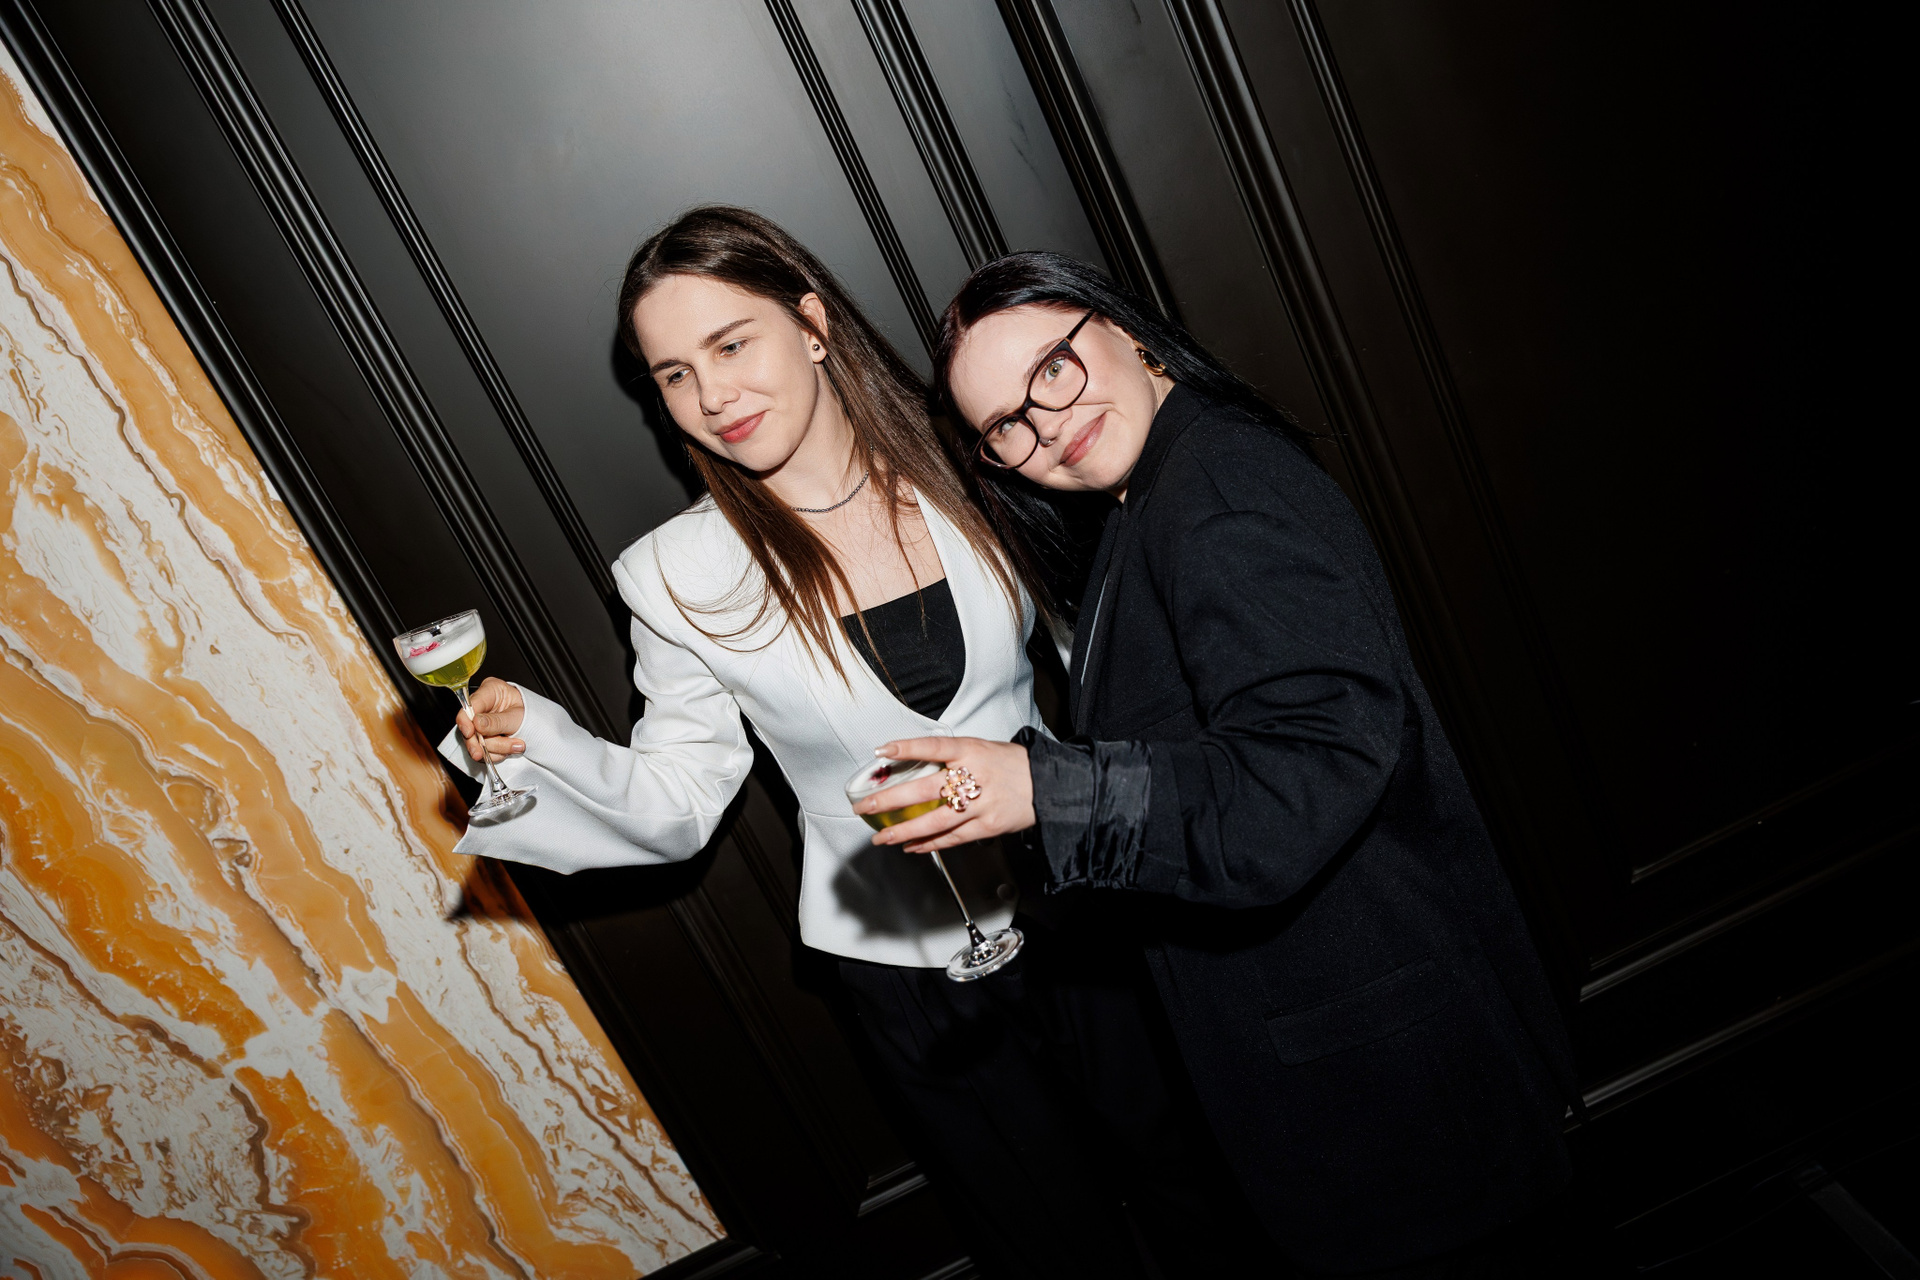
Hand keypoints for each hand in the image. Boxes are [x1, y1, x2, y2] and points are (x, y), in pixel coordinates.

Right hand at [458, 676, 525, 764]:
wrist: (537, 723)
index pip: (469, 705)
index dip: (466, 720)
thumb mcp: (517, 716)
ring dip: (495, 748)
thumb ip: (497, 721)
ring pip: (476, 741)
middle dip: (480, 742)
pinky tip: (508, 749)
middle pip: (469, 727)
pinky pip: (482, 750)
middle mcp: (481, 706)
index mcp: (490, 691)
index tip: (470, 732)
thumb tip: (477, 723)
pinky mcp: (482, 737)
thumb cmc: (529, 712)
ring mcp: (479, 723)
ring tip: (516, 745)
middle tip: (483, 753)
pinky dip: (495, 754)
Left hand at [858, 736, 1034, 852]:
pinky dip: (930, 843)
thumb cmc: (1011, 765)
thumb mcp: (981, 748)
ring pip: (935, 820)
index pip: (933, 747)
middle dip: (891, 799)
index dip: (906, 748)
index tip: (882, 751)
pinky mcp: (987, 825)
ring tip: (882, 836)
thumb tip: (913, 765)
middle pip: (925, 789)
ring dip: (904, 830)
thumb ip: (951, 757)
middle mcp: (974, 776)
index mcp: (971, 750)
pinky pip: (952, 838)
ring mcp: (980, 804)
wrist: (1047, 784)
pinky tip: (911, 846)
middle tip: (866, 806)